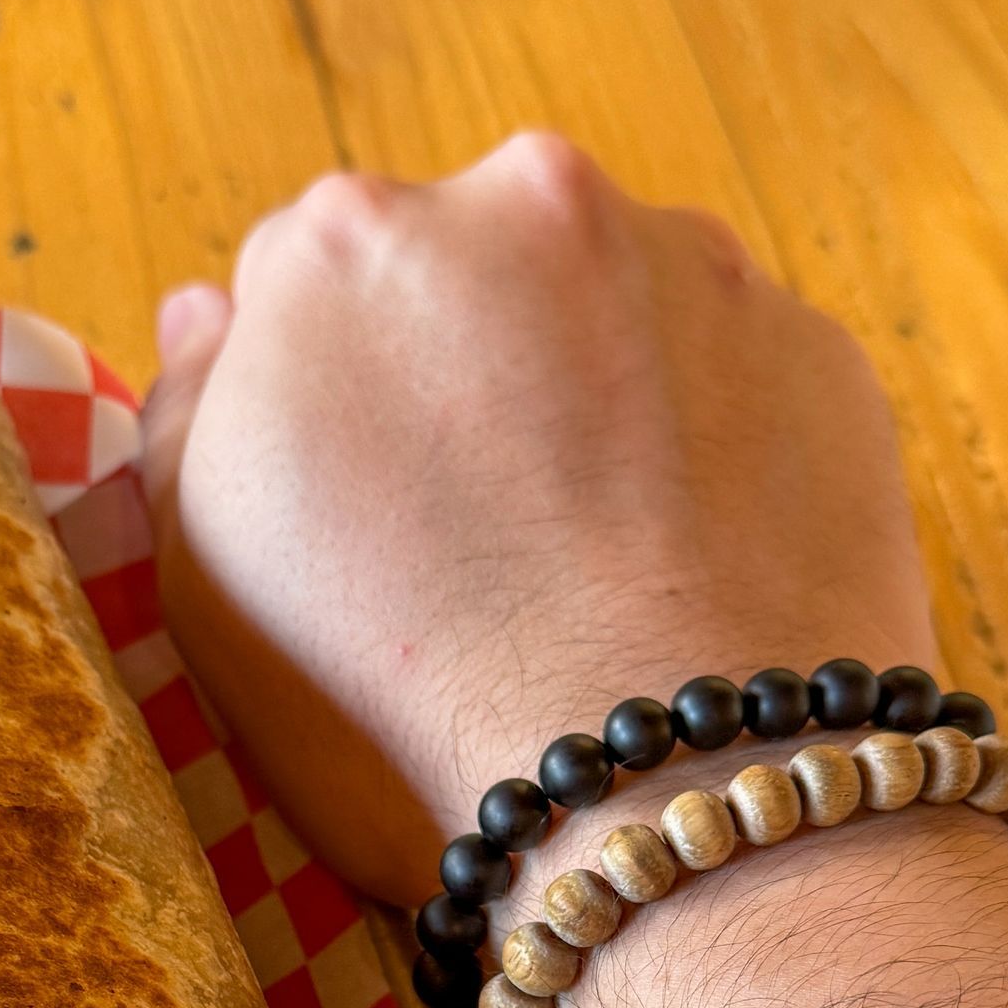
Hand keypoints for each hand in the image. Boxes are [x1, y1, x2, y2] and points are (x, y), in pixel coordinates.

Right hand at [141, 136, 937, 904]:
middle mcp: (526, 202)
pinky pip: (737, 375)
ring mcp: (693, 266)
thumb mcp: (210, 584)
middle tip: (477, 543)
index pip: (303, 276)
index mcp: (344, 243)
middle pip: (469, 266)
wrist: (673, 805)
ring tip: (594, 566)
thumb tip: (206, 311)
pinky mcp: (820, 346)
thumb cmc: (403, 717)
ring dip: (594, 395)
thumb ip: (186, 415)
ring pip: (614, 307)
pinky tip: (688, 571)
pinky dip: (710, 447)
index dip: (326, 397)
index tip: (357, 500)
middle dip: (465, 370)